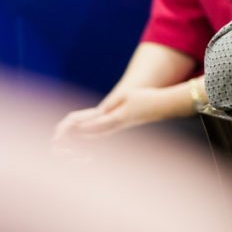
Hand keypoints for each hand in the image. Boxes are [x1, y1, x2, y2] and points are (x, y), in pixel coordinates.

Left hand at [53, 87, 171, 141]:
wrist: (164, 106)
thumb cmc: (147, 98)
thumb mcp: (128, 95)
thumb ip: (112, 102)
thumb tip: (100, 111)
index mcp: (119, 118)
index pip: (96, 124)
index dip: (82, 127)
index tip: (70, 129)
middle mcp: (119, 125)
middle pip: (96, 133)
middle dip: (81, 135)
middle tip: (66, 137)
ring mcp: (122, 126)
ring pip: (100, 134)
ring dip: (87, 136)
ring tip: (74, 136)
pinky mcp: (125, 124)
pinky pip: (106, 131)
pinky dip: (96, 133)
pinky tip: (92, 133)